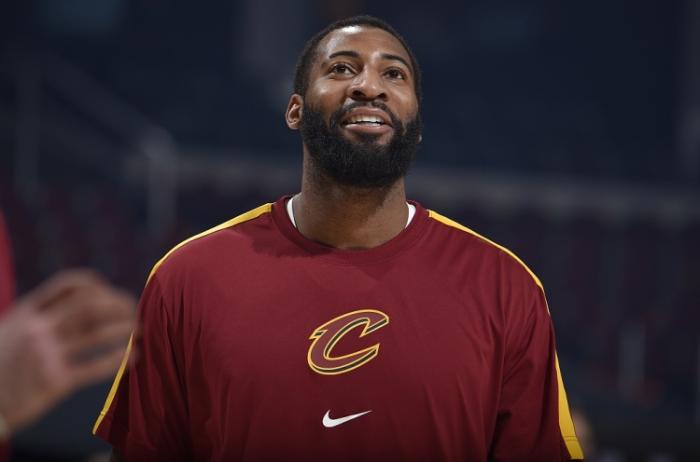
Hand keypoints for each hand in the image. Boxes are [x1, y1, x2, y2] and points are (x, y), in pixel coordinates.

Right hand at [0, 269, 135, 434]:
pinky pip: (95, 368)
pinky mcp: (54, 383)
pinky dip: (119, 360)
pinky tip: (135, 357)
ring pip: (97, 335)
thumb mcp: (11, 329)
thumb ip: (42, 314)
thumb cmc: (1, 364)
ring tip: (140, 330)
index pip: (70, 286)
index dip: (98, 285)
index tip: (111, 292)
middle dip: (119, 305)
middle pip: (90, 306)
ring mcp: (44, 356)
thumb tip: (90, 300)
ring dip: (125, 329)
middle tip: (135, 310)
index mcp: (27, 312)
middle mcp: (36, 329)